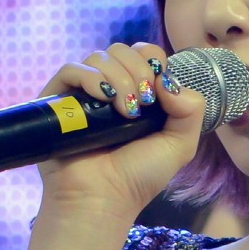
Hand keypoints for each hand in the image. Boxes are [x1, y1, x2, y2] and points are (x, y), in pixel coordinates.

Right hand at [35, 41, 204, 219]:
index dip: (154, 62)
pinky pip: (71, 69)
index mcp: (138, 94)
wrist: (102, 199)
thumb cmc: (138, 177)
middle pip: (123, 50)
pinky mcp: (57, 101)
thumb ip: (191, 109)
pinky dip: (91, 78)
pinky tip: (103, 98)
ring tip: (125, 111)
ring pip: (100, 57)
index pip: (145, 54)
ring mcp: (83, 94)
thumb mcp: (180, 144)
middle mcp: (109, 89)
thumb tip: (168, 80)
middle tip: (142, 103)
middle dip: (139, 70)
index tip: (158, 92)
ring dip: (119, 77)